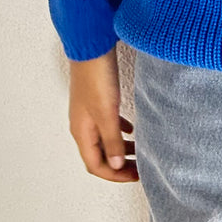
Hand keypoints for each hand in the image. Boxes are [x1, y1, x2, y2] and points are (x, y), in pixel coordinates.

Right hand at [67, 47, 139, 181]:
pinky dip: (119, 131)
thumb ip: (112, 140)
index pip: (95, 165)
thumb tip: (116, 165)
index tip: (136, 176)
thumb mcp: (107, 112)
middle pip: (99, 155)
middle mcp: (82, 125)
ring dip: (120, 149)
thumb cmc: (96, 77)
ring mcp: (88, 113)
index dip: (115, 175)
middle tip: (139, 168)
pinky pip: (107, 124)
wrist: (91, 46)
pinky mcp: (95, 100)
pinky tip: (131, 129)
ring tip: (138, 151)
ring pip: (104, 140)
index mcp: (81, 132)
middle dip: (119, 165)